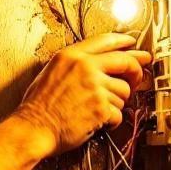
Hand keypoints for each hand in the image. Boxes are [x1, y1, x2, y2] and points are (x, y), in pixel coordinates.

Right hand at [13, 33, 149, 155]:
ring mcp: (95, 87)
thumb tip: (101, 63)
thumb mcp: (52, 71)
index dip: (125, 43)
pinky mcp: (101, 108)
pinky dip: (112, 120)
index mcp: (71, 55)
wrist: (34, 129)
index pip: (107, 41)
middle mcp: (85, 67)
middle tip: (136, 79)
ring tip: (99, 109)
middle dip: (135, 71)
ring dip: (116, 102)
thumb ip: (76, 63)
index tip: (135, 46)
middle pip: (125, 62)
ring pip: (124, 91)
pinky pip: (119, 113)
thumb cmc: (38, 106)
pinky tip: (99, 122)